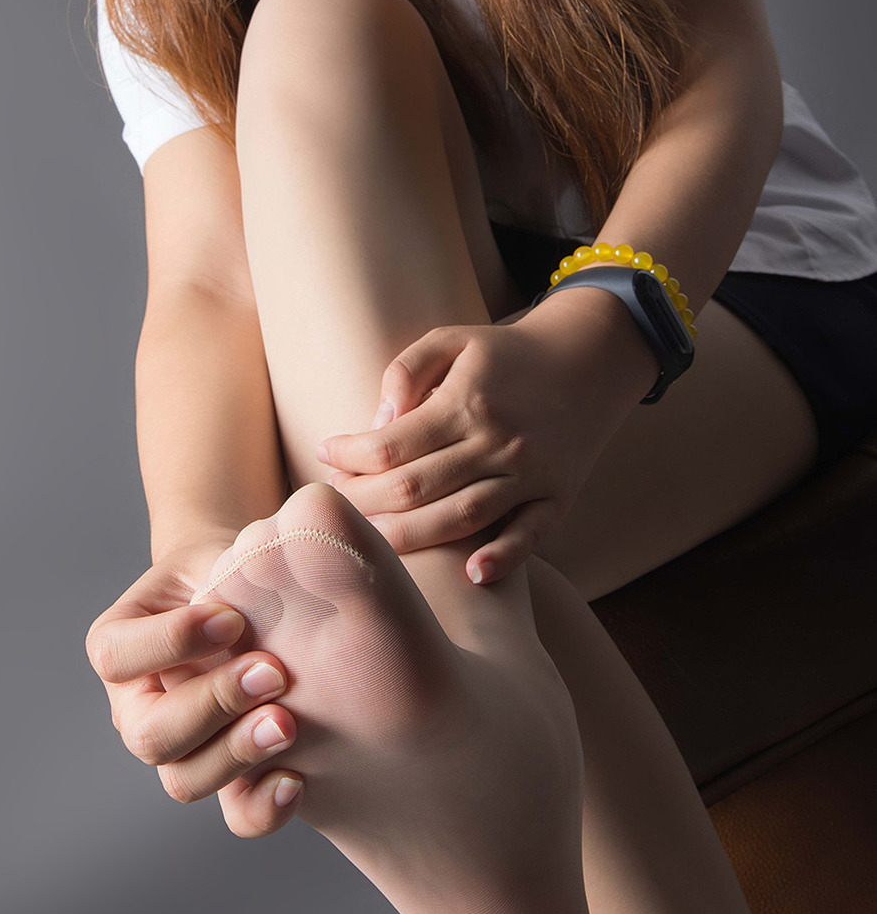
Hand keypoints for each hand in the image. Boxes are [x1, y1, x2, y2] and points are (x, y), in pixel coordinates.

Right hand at [85, 532, 304, 838]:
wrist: (258, 604)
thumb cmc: (229, 572)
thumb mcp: (216, 555)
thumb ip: (224, 566)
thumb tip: (255, 571)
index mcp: (119, 647)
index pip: (117, 656)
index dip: (171, 641)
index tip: (232, 616)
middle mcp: (138, 709)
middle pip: (150, 734)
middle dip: (212, 705)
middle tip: (272, 673)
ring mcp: (180, 750)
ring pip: (184, 779)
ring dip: (237, 754)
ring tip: (287, 723)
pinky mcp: (227, 779)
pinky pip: (234, 814)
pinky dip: (262, 807)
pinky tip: (297, 780)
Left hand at [316, 292, 656, 582]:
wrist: (588, 360)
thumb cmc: (505, 354)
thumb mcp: (452, 338)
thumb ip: (406, 369)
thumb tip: (378, 421)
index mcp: (466, 402)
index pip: (390, 445)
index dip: (348, 456)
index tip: (326, 456)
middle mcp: (498, 442)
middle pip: (415, 488)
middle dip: (364, 502)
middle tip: (336, 505)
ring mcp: (530, 474)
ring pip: (461, 518)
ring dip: (409, 537)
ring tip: (369, 541)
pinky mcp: (556, 498)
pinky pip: (530, 536)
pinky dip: (503, 558)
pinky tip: (471, 574)